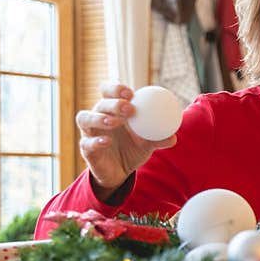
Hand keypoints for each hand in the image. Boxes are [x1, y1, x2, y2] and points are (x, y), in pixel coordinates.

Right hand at [76, 82, 176, 200]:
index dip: (115, 88)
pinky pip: (87, 142)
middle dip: (114, 103)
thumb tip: (174, 137)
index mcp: (113, 111)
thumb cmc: (132, 149)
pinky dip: (96, 141)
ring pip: (85, 118)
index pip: (108, 92)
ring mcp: (89, 132)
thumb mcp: (148, 144)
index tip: (131, 93)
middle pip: (100, 103)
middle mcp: (98, 118)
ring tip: (115, 122)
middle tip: (130, 109)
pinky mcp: (86, 149)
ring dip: (99, 118)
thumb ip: (159, 138)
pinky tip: (107, 141)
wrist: (120, 172)